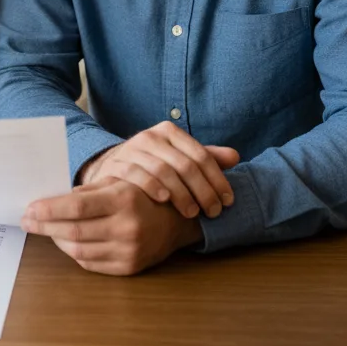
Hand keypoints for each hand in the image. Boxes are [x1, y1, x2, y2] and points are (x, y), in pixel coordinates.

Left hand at [22, 177, 202, 275]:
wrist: (176, 221)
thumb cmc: (141, 195)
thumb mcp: (119, 181)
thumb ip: (88, 190)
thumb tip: (53, 200)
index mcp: (124, 199)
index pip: (77, 206)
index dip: (49, 209)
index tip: (29, 209)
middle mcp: (127, 227)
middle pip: (74, 231)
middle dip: (45, 226)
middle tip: (27, 221)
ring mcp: (129, 251)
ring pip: (79, 250)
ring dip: (56, 240)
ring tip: (44, 230)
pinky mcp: (129, 268)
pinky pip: (90, 264)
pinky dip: (74, 253)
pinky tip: (66, 242)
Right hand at [80, 122, 238, 219]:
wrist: (111, 168)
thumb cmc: (153, 165)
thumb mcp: (179, 158)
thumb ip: (206, 157)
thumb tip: (235, 156)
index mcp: (169, 131)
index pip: (201, 155)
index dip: (218, 179)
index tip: (228, 201)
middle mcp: (150, 137)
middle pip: (185, 165)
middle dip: (204, 191)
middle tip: (214, 212)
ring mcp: (131, 150)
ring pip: (163, 170)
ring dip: (182, 194)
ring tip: (193, 213)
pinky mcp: (116, 165)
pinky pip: (136, 175)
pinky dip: (152, 187)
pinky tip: (164, 201)